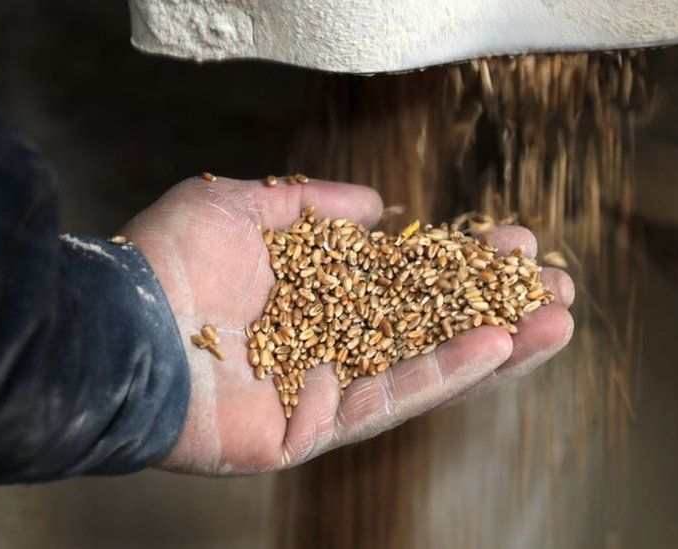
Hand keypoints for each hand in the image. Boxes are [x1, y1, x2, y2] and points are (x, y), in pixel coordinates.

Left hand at [122, 176, 574, 475]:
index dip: (462, 263)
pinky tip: (499, 345)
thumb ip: (311, 203)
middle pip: (429, 326)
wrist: (119, 326)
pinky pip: (391, 398)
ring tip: (558, 320)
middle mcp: (327, 342)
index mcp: (314, 294)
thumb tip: (376, 206)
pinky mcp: (317, 429)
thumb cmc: (168, 262)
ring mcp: (325, 389)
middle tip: (556, 284)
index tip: (514, 241)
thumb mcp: (241, 204)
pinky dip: (447, 373)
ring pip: (427, 366)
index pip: (407, 280)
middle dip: (496, 305)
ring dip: (496, 345)